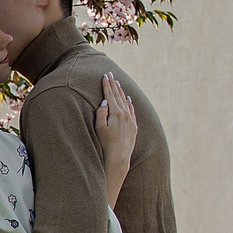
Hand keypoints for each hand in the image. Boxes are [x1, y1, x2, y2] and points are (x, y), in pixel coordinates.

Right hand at [97, 75, 138, 200]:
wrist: (118, 157)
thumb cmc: (105, 144)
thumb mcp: (99, 128)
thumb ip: (101, 113)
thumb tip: (105, 101)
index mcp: (116, 113)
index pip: (110, 95)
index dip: (106, 85)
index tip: (104, 75)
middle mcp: (125, 114)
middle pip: (118, 96)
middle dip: (113, 84)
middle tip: (110, 74)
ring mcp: (131, 120)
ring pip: (125, 101)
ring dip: (121, 91)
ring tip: (117, 83)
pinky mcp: (133, 126)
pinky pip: (132, 110)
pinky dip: (129, 102)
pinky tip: (128, 98)